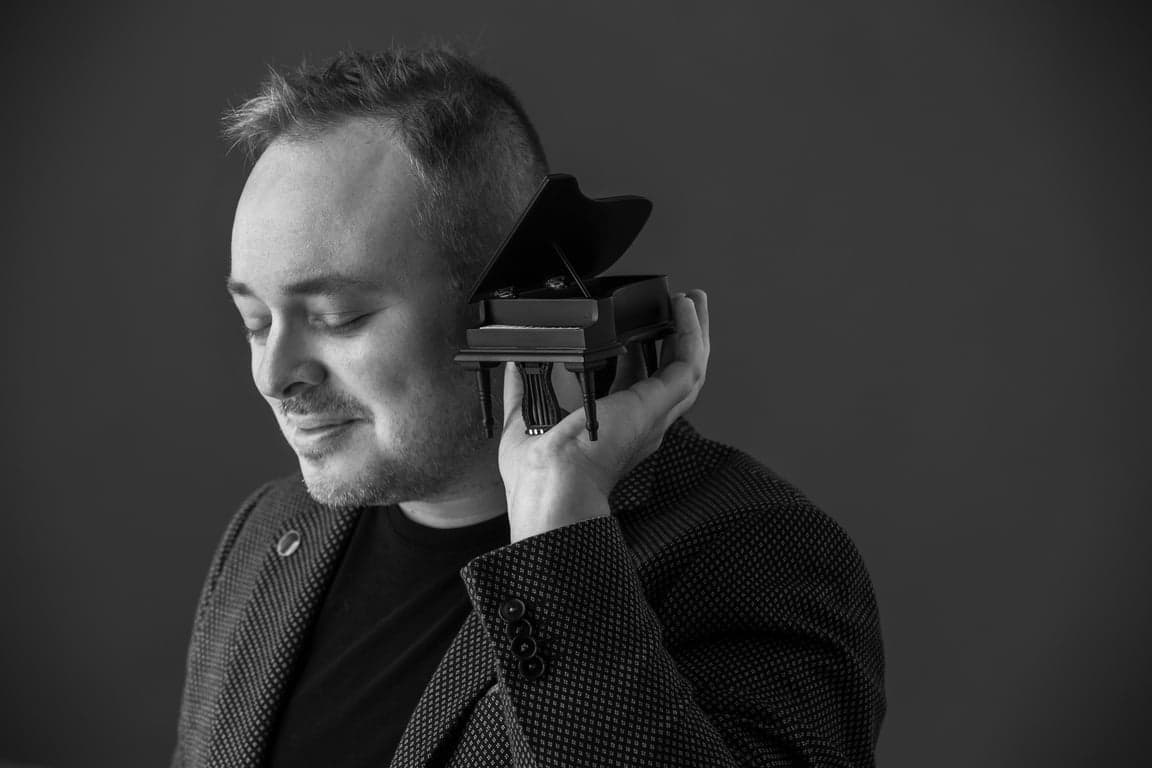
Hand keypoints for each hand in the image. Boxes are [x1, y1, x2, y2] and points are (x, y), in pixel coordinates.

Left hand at [498, 290, 709, 541]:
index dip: (641, 355)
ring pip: (689, 368)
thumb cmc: (540, 475)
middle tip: (682, 307)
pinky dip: (691, 333)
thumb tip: (515, 365)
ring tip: (694, 300)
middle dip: (677, 338)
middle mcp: (639, 423)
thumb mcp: (524, 419)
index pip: (634, 386)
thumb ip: (521, 390)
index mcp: (612, 428)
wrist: (554, 484)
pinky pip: (688, 364)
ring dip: (694, 332)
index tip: (636, 330)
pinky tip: (686, 309)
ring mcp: (653, 414)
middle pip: (670, 374)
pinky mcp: (658, 404)